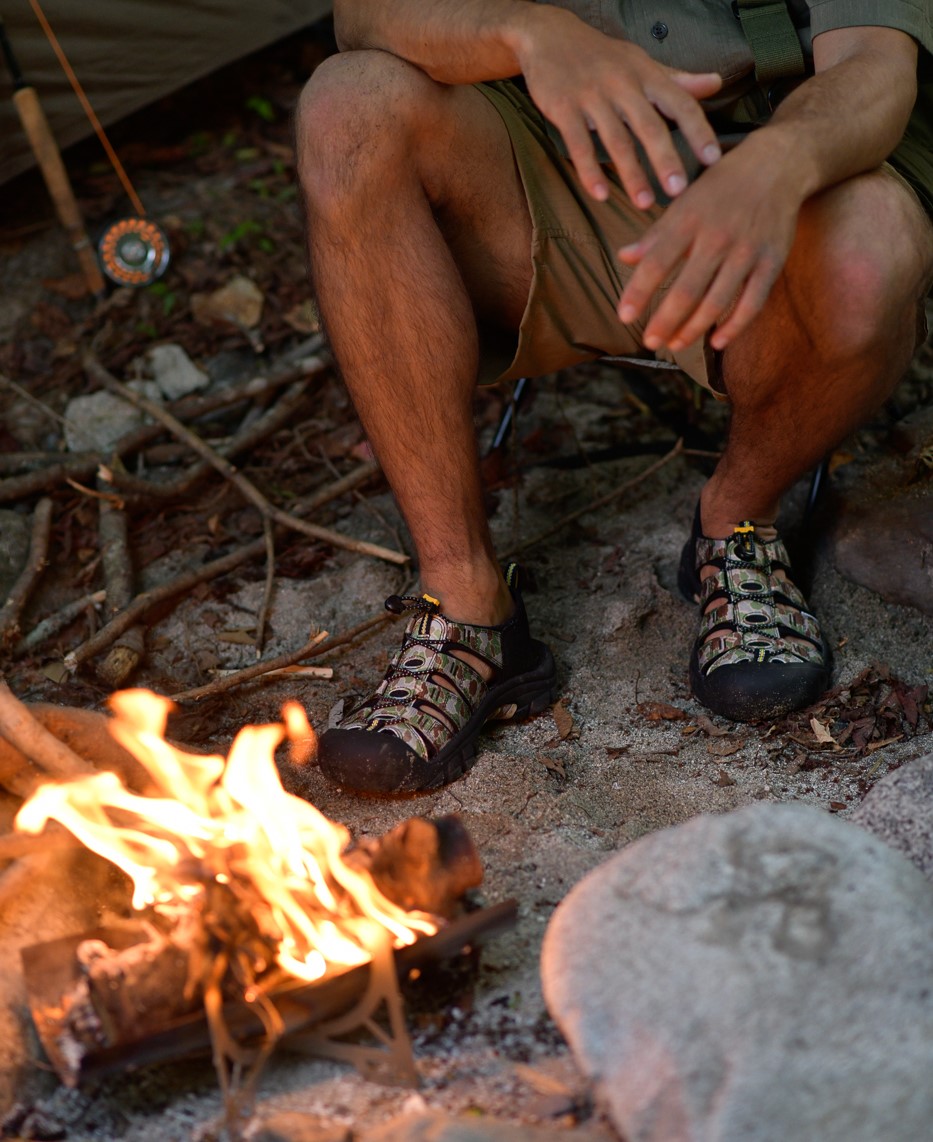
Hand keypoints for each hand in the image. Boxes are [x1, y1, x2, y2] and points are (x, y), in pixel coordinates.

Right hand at [517, 11, 722, 206]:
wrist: (550, 35)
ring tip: (645, 203)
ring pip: (616, 140)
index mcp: (646, 74)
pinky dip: (589, 171)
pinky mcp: (563, 107)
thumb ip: (676, 80)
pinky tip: (601, 195)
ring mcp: (592, 96)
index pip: (681, 103)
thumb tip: (715, 83)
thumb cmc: (603, 57)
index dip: (698, 132)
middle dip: (666, 159)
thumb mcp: (642, 63)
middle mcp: (623, 84)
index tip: (713, 160)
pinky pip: (578, 144)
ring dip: (632, 174)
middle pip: (650, 125)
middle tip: (680, 191)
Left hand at [616, 138, 803, 351]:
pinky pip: (753, 302)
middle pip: (687, 290)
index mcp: (689, 221)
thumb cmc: (720, 187)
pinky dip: (735, 325)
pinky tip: (717, 341)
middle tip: (649, 342)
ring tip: (675, 344)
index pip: (656, 263)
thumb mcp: (683, 202)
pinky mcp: (772, 261)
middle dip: (665, 321)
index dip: (638, 292)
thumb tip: (623, 257)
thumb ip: (655, 235)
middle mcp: (717, 237)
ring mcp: (747, 251)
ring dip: (694, 328)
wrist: (777, 164)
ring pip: (717, 301)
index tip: (623, 316)